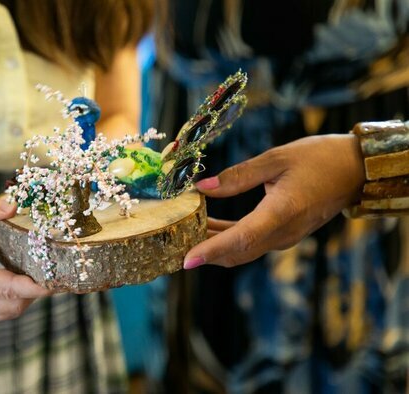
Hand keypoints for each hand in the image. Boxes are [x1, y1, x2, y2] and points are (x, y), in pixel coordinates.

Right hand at [0, 194, 51, 324]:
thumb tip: (12, 206)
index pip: (7, 288)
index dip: (37, 285)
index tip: (59, 277)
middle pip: (13, 305)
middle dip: (38, 292)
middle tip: (58, 273)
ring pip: (7, 313)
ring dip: (27, 298)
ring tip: (43, 276)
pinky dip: (12, 301)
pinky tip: (21, 282)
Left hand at [184, 134, 364, 268]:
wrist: (355, 170)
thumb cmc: (319, 158)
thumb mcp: (276, 158)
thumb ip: (238, 175)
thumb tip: (202, 187)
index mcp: (282, 212)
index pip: (241, 239)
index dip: (212, 251)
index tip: (187, 260)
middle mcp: (283, 233)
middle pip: (236, 252)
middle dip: (203, 252)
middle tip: (170, 246)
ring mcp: (285, 237)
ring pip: (242, 250)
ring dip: (213, 246)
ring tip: (182, 234)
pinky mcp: (284, 234)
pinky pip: (250, 242)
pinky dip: (227, 238)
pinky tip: (207, 224)